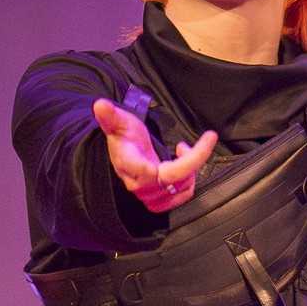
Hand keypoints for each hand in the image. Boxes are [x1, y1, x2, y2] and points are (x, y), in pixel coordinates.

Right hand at [92, 98, 216, 212]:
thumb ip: (110, 116)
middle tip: (207, 138)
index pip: (148, 171)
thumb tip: (100, 105)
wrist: (124, 155)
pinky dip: (190, 180)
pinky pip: (183, 195)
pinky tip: (186, 163)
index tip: (171, 155)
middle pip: (174, 178)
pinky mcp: (161, 200)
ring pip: (182, 187)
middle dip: (194, 158)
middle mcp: (141, 184)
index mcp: (130, 165)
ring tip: (186, 150)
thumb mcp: (117, 123)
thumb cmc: (123, 138)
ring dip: (192, 167)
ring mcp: (151, 195)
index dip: (163, 165)